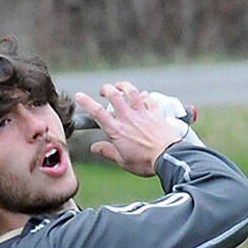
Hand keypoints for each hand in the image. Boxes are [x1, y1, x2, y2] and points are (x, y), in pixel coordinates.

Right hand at [73, 81, 187, 175]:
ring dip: (124, 85)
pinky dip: (144, 95)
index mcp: (117, 131)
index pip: (97, 112)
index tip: (79, 95)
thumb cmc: (144, 162)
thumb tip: (94, 148)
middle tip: (103, 90)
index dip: (86, 102)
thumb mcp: (122, 161)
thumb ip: (107, 151)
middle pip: (114, 95)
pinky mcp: (155, 112)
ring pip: (131, 91)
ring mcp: (142, 113)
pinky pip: (148, 98)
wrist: (167, 157)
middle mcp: (128, 118)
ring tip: (120, 85)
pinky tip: (142, 96)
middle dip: (106, 89)